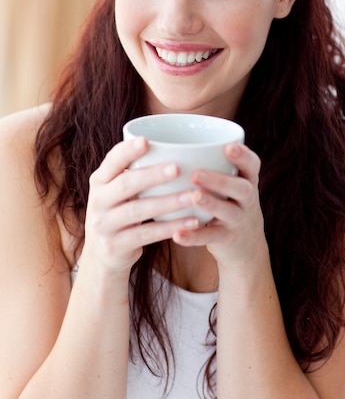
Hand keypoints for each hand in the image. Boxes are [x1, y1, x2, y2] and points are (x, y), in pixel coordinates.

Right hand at [83, 137, 200, 274]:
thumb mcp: (116, 192)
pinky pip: (147, 234)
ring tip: (192, 196)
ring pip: (138, 210)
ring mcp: (105, 225)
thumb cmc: (119, 213)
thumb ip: (133, 172)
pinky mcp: (116, 246)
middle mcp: (98, 201)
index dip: (127, 151)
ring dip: (168, 203)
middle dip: (152, 175)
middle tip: (177, 168)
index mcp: (99, 181)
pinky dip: (171, 228)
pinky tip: (192, 222)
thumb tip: (175, 147)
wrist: (101, 257)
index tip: (146, 140)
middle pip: (126, 184)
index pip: (112, 161)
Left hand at [171, 143, 266, 270]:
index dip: (243, 156)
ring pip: (228, 212)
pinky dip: (195, 236)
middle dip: (220, 180)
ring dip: (210, 204)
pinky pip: (211, 237)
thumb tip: (163, 140)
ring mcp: (239, 220)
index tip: (228, 146)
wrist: (246, 244)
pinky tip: (177, 234)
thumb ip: (211, 163)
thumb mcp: (230, 182)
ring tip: (193, 197)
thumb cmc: (227, 200)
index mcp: (247, 180)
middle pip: (241, 188)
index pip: (252, 165)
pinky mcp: (228, 239)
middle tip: (196, 174)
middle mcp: (247, 199)